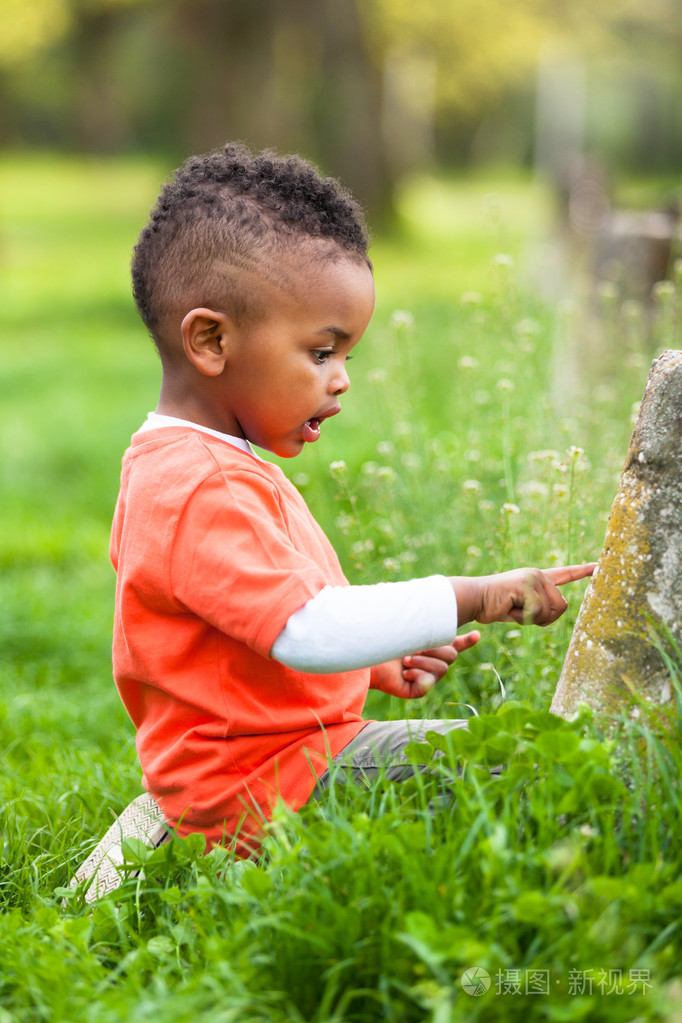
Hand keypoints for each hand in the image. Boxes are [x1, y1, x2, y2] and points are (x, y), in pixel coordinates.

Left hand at [370, 630, 479, 698]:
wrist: (366, 656)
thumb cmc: (383, 640)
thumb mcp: (407, 630)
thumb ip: (426, 625)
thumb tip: (453, 623)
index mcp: (431, 645)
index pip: (455, 644)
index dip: (467, 641)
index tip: (477, 635)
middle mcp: (432, 661)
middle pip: (451, 655)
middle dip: (434, 650)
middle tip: (413, 649)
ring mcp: (427, 676)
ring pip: (442, 668)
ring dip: (422, 661)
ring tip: (405, 660)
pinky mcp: (418, 690)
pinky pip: (429, 682)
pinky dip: (418, 675)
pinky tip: (405, 673)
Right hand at [453, 563, 595, 625]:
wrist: (474, 599)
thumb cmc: (495, 606)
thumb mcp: (523, 609)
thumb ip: (540, 608)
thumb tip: (558, 609)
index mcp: (538, 579)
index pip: (565, 573)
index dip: (583, 571)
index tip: (599, 566)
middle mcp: (538, 575)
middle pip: (562, 606)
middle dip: (545, 618)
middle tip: (522, 614)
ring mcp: (533, 578)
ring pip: (551, 611)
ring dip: (533, 619)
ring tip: (514, 609)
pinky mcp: (526, 585)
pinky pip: (537, 611)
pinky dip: (523, 617)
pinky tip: (510, 608)